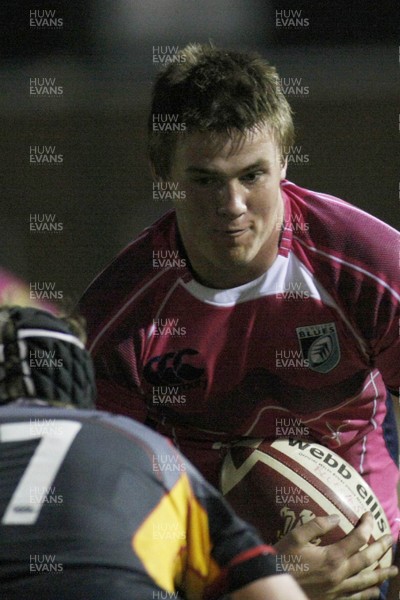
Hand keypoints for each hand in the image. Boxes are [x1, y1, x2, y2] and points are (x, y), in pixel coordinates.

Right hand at [274, 512, 396, 599]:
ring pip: (367, 582)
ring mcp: (339, 589)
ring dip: (382, 574)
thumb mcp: (296, 536)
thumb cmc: (284, 558)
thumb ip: (317, 525)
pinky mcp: (334, 599)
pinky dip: (368, 594)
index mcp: (333, 556)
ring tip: (394, 570)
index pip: (359, 538)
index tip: (369, 515)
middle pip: (368, 560)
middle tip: (391, 539)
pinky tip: (375, 591)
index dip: (367, 525)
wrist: (274, 584)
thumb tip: (336, 516)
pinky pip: (357, 598)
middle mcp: (340, 574)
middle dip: (381, 548)